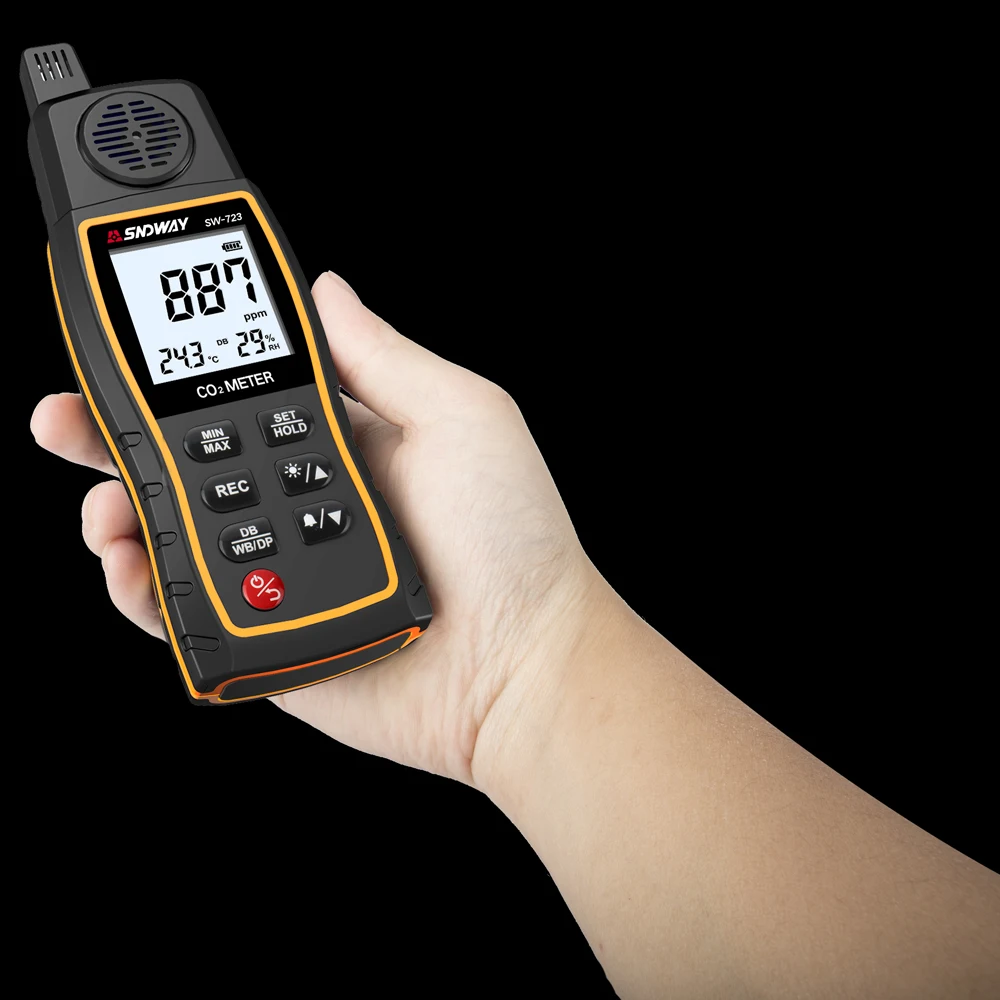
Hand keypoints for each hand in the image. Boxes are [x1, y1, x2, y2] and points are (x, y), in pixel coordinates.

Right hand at [30, 272, 599, 784]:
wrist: (520, 664)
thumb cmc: (512, 538)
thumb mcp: (461, 415)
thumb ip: (382, 357)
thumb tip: (328, 290)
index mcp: (343, 440)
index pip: (242, 393)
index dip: (182, 371)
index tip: (127, 344)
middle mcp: (301, 499)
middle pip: (186, 459)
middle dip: (114, 435)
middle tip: (64, 418)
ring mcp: (276, 566)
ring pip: (170, 531)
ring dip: (117, 509)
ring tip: (108, 504)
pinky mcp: (261, 631)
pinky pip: (181, 609)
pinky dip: (141, 588)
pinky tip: (130, 563)